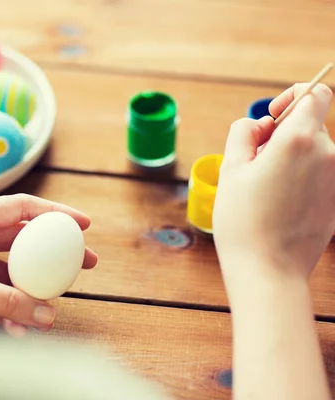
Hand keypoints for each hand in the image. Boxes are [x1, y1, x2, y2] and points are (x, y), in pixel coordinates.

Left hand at [0, 194, 96, 342]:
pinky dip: (11, 312)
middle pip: (24, 241)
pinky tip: (19, 330)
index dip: (55, 213)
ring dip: (32, 292)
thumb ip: (5, 300)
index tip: (83, 225)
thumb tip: (47, 314)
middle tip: (85, 264)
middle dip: (54, 255)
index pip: (21, 208)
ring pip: (13, 275)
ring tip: (52, 311)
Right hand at [213, 83, 333, 281]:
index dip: (291, 97)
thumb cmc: (243, 220)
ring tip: (265, 189)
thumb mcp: (230, 169)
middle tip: (254, 163)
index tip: (272, 118)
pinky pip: (320, 176)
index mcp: (299, 140)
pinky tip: (280, 205)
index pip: (314, 95)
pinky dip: (302, 179)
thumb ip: (244, 132)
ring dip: (291, 158)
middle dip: (283, 135)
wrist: (268, 271)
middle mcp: (328, 154)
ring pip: (315, 152)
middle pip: (311, 125)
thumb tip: (261, 125)